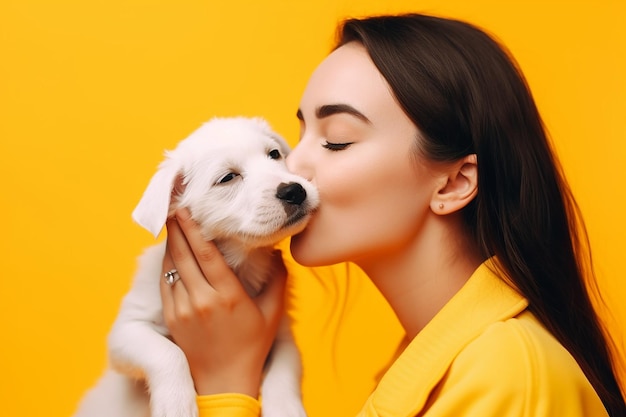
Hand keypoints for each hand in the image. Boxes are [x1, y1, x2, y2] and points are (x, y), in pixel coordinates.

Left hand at [160, 208, 286, 397]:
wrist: (224, 382)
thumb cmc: (252, 346)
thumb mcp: (272, 313)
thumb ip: (279, 280)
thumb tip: (278, 252)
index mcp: (228, 295)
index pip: (206, 253)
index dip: (194, 228)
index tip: (186, 209)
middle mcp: (202, 300)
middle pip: (184, 254)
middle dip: (177, 228)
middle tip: (174, 206)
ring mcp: (183, 310)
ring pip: (171, 267)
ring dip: (170, 243)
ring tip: (171, 223)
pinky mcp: (171, 319)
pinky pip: (165, 284)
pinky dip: (166, 265)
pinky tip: (169, 252)